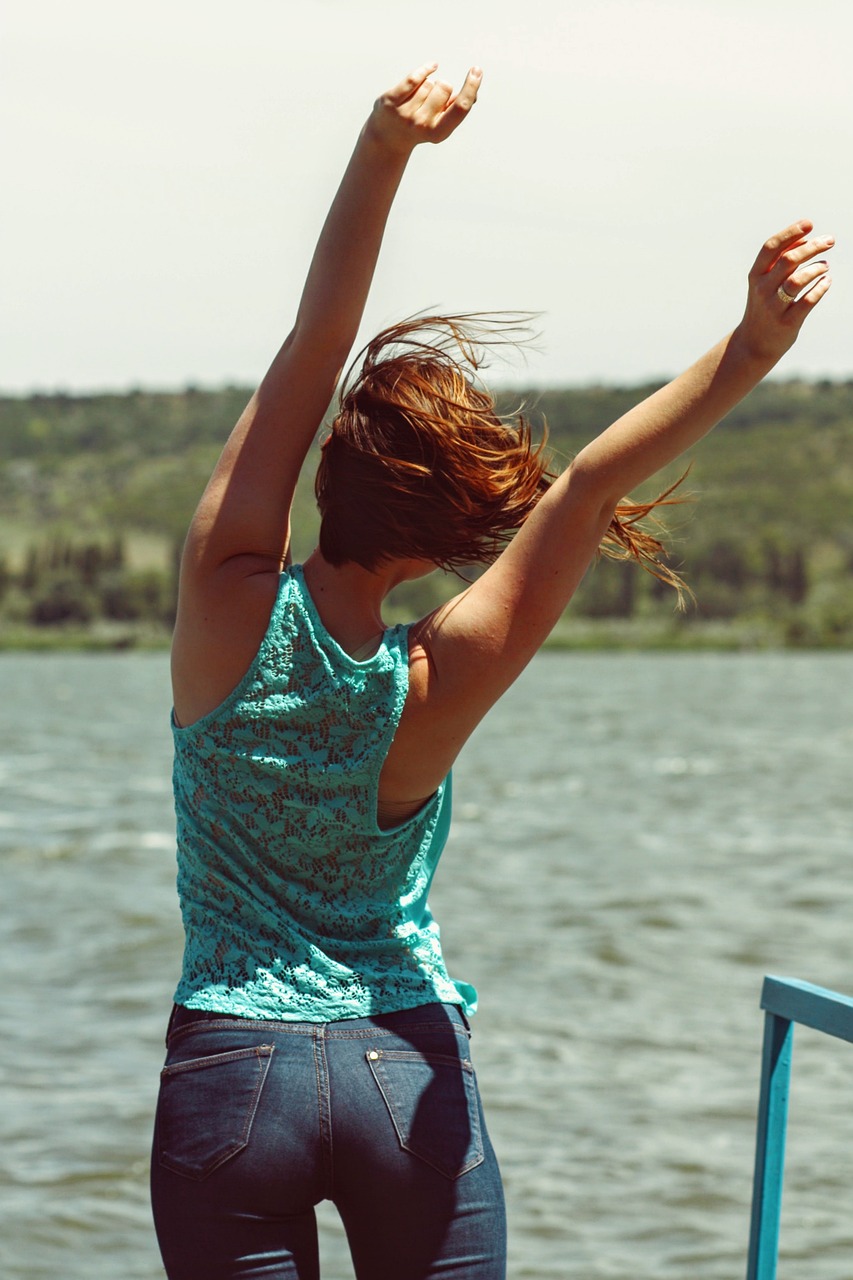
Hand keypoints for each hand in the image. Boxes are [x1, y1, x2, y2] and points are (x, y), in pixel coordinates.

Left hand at [365, 63, 482, 154]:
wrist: (388, 138)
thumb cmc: (421, 127)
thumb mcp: (440, 124)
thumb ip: (456, 109)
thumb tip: (473, 93)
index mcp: (438, 132)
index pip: (460, 108)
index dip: (471, 88)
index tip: (477, 70)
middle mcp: (421, 124)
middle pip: (445, 86)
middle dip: (443, 88)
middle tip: (432, 101)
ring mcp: (404, 113)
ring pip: (429, 82)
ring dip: (427, 87)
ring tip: (418, 101)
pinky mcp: (391, 100)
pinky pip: (414, 77)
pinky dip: (425, 69)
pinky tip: (432, 66)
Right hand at [735, 220, 833, 362]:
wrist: (753, 344)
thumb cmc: (764, 307)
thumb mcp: (764, 283)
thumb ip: (780, 261)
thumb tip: (804, 239)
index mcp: (755, 276)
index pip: (771, 247)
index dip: (790, 233)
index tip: (809, 224)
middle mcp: (762, 290)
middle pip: (789, 260)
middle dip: (812, 247)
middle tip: (829, 241)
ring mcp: (774, 307)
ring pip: (797, 280)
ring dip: (816, 268)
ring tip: (825, 266)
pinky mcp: (787, 322)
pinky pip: (808, 301)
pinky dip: (821, 288)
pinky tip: (826, 281)